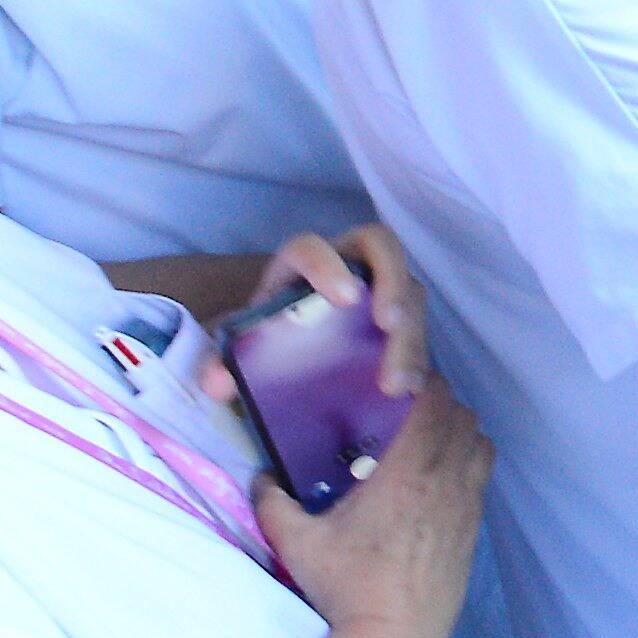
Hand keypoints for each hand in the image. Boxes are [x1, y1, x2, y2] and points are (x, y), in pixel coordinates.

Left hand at [193, 226, 434, 406]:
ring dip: (409, 336)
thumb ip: (219, 363)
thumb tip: (217, 383)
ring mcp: (379, 289)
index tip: (346, 299)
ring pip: (410, 292)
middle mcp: (346, 266)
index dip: (329, 265)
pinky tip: (409, 391)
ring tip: (397, 386)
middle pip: (382, 249)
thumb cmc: (264, 341)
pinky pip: (420, 328)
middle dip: (393, 283)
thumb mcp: (237, 351)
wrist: (289, 357)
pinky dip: (417, 359)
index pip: (312, 246)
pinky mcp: (400, 318)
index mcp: (299, 266)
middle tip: (391, 326)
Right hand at [260, 381, 489, 637]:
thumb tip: (260, 479)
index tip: (396, 382)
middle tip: (404, 407)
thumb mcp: (297, 543)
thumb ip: (272, 504)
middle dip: (438, 402)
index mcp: (408, 473)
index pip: (433, 402)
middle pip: (462, 416)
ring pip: (480, 443)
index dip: (421, 382)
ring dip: (458, 430)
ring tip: (424, 437)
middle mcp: (447, 482)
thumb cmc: (347, 588)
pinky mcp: (474, 528)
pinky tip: (437, 477)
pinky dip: (468, 461)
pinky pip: (483, 475)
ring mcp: (467, 505)